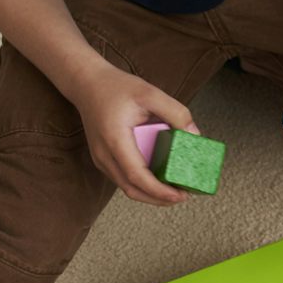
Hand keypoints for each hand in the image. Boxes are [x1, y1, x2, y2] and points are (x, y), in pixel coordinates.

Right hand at [62, 63, 196, 206]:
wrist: (86, 84)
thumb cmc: (116, 87)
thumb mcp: (150, 93)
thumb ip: (176, 112)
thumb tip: (195, 136)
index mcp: (114, 140)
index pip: (137, 176)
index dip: (160, 191)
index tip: (180, 196)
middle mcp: (104, 154)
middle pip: (132, 189)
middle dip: (160, 199)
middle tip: (184, 196)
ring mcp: (101, 159)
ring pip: (128, 188)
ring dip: (152, 195)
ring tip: (176, 191)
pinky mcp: (104, 159)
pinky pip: (124, 179)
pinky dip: (144, 185)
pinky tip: (161, 181)